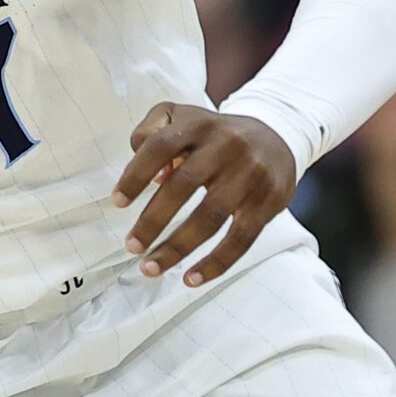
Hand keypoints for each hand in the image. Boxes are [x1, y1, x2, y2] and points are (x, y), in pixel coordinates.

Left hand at [112, 102, 294, 285]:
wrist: (278, 136)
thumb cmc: (214, 134)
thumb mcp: (181, 116)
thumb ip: (152, 133)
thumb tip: (152, 176)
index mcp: (198, 125)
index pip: (159, 146)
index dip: (135, 174)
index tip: (117, 202)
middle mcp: (226, 146)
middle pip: (182, 185)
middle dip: (152, 220)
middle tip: (131, 246)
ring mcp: (250, 175)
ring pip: (210, 217)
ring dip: (177, 247)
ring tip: (150, 267)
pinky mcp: (268, 202)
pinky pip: (241, 238)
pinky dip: (215, 263)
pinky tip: (191, 279)